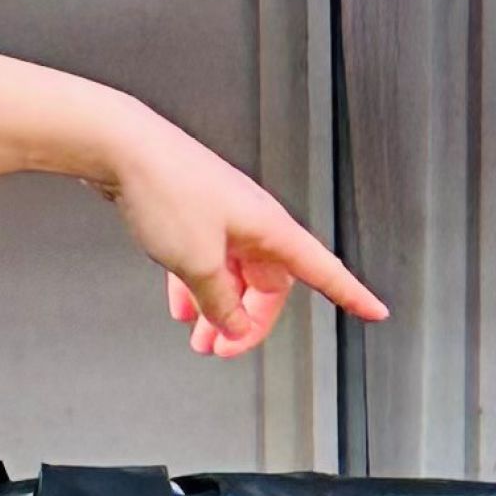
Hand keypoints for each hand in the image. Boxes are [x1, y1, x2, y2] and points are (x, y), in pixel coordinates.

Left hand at [88, 105, 386, 357]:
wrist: (120, 146)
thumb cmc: (166, 187)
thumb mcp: (197, 262)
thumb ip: (219, 301)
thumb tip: (233, 324)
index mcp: (270, 228)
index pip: (323, 270)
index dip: (351, 294)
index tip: (374, 311)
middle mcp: (252, 221)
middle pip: (270, 284)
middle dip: (250, 321)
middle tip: (226, 349)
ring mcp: (222, 217)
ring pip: (233, 276)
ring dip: (218, 310)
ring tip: (199, 339)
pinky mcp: (193, 215)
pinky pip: (205, 261)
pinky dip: (195, 287)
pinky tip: (180, 307)